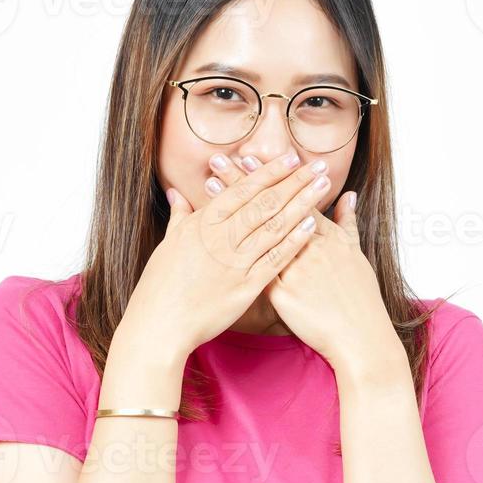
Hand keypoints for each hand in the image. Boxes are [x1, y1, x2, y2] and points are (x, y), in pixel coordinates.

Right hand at [121, 152, 335, 357]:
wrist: (159, 325)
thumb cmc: (160, 285)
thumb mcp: (168, 244)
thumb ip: (180, 216)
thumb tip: (176, 193)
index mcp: (203, 223)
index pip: (243, 190)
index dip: (270, 172)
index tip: (291, 158)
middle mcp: (221, 238)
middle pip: (265, 203)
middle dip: (294, 181)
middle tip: (319, 165)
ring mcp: (236, 262)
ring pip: (275, 226)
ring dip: (302, 204)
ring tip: (323, 186)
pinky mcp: (246, 286)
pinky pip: (275, 259)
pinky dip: (294, 241)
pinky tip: (311, 226)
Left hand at [213, 156, 398, 368]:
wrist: (360, 334)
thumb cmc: (360, 296)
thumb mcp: (356, 253)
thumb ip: (348, 222)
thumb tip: (349, 196)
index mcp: (325, 235)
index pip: (292, 197)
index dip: (269, 177)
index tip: (249, 156)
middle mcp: (308, 246)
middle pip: (270, 208)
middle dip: (244, 182)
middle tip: (221, 160)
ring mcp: (295, 269)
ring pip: (257, 233)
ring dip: (232, 209)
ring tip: (211, 187)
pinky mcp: (283, 294)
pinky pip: (253, 269)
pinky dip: (233, 249)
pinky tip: (213, 236)